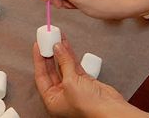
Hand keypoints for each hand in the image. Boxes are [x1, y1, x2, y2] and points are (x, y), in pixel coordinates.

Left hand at [33, 35, 148, 117]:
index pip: (41, 76)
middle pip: (51, 70)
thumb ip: (64, 63)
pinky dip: (70, 55)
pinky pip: (73, 65)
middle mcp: (60, 94)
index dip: (38, 60)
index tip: (37, 46)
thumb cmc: (88, 106)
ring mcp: (72, 87)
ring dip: (60, 52)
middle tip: (46, 40)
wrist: (111, 110)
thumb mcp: (70, 83)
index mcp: (52, 99)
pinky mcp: (83, 81)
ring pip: (63, 66)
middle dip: (49, 54)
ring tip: (56, 38)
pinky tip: (66, 44)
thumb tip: (57, 47)